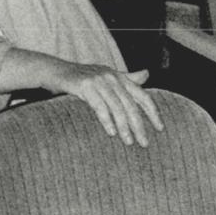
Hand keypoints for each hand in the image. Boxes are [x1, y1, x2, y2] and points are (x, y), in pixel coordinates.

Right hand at [39, 61, 163, 146]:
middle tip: (144, 143)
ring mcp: (99, 80)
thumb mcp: (106, 76)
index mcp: (120, 77)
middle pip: (131, 105)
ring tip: (128, 142)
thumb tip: (148, 73)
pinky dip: (107, 120)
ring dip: (124, 127)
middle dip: (139, 125)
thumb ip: (127, 78)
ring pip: (117, 107)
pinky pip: (99, 106)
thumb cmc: (82, 78)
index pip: (143, 96)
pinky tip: (111, 133)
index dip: (153, 113)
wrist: (54, 71)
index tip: (161, 129)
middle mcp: (112, 77)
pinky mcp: (85, 85)